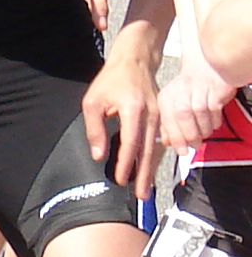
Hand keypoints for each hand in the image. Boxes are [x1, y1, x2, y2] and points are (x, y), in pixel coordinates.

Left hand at [81, 55, 161, 188]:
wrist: (135, 60)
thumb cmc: (111, 80)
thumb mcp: (93, 102)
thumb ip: (94, 129)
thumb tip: (98, 155)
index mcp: (134, 110)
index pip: (131, 143)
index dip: (126, 163)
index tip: (121, 180)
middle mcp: (152, 115)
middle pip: (148, 150)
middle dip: (144, 174)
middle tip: (141, 195)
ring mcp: (160, 116)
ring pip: (156, 147)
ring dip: (151, 169)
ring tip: (146, 189)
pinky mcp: (162, 116)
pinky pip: (159, 140)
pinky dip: (155, 157)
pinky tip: (150, 170)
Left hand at [161, 60, 237, 149]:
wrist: (204, 67)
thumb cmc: (187, 91)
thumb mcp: (172, 105)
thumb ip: (168, 124)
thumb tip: (167, 142)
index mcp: (166, 97)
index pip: (168, 120)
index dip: (176, 138)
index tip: (182, 151)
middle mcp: (180, 91)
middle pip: (183, 117)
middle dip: (190, 135)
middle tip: (195, 145)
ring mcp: (198, 88)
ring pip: (200, 114)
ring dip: (204, 129)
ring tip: (204, 134)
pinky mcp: (215, 88)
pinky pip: (215, 109)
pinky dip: (214, 120)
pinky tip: (213, 124)